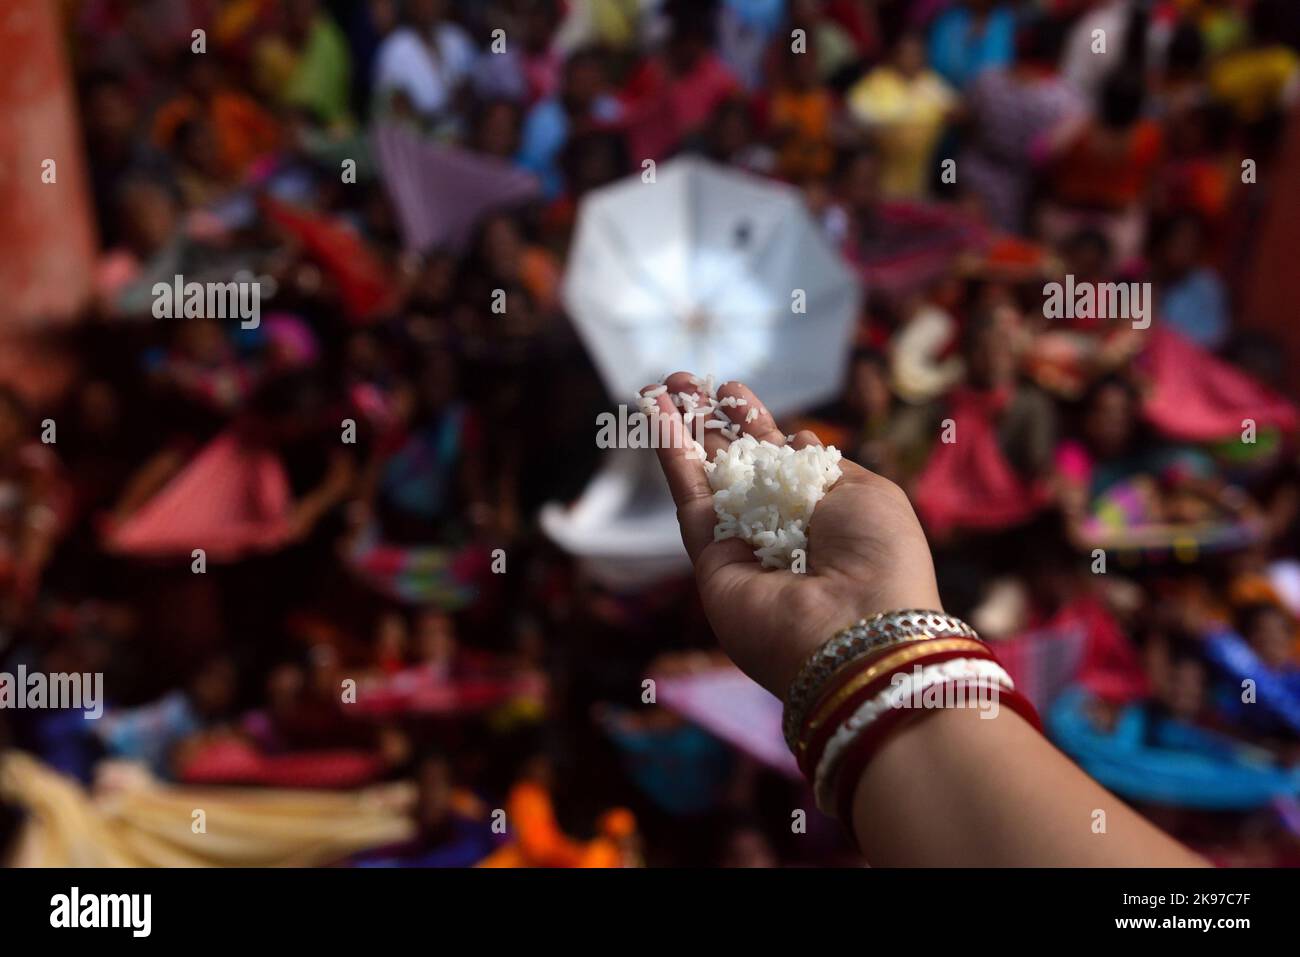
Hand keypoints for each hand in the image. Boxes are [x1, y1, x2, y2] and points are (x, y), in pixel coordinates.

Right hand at [642, 374, 941, 697]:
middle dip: (711, 420)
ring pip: (705, 476)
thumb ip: (825, 466)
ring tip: (663, 383)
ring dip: (683, 429)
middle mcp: (779, 529)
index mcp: (824, 513)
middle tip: (686, 379)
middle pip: (736, 464)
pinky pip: (689, 497)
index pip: (780, 460)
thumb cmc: (879, 558)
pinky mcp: (710, 560)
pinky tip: (657, 412)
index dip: (755, 424)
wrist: (857, 630)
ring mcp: (742, 545)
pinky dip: (671, 454)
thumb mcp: (869, 493)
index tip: (733, 390)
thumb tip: (796, 438)